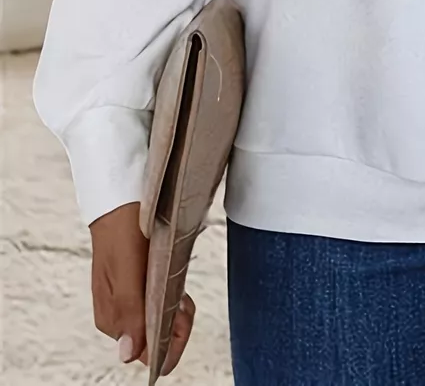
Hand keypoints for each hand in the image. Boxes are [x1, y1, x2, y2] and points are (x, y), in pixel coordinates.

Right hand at [90, 202, 194, 374]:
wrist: (122, 197)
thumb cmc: (122, 229)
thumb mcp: (126, 269)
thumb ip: (129, 310)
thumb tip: (128, 355)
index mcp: (111, 318)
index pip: (143, 352)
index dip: (169, 340)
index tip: (182, 315)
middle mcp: (119, 314)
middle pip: (154, 339)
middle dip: (176, 324)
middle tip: (184, 298)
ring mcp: (130, 299)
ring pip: (161, 322)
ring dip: (177, 310)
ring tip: (182, 289)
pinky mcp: (140, 285)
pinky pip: (161, 303)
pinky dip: (173, 297)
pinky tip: (177, 284)